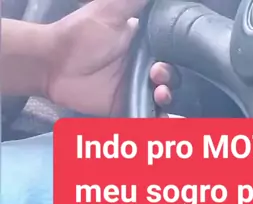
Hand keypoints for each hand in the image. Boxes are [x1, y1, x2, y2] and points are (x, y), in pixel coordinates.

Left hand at [45, 0, 173, 114]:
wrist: (54, 63)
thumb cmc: (81, 34)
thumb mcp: (111, 10)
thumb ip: (135, 2)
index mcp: (142, 44)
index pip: (171, 52)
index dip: (176, 56)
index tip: (167, 57)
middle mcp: (141, 68)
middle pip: (170, 79)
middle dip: (170, 79)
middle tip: (156, 76)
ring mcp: (134, 90)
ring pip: (162, 100)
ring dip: (167, 99)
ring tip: (159, 94)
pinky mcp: (125, 109)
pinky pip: (148, 118)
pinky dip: (159, 122)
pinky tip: (164, 120)